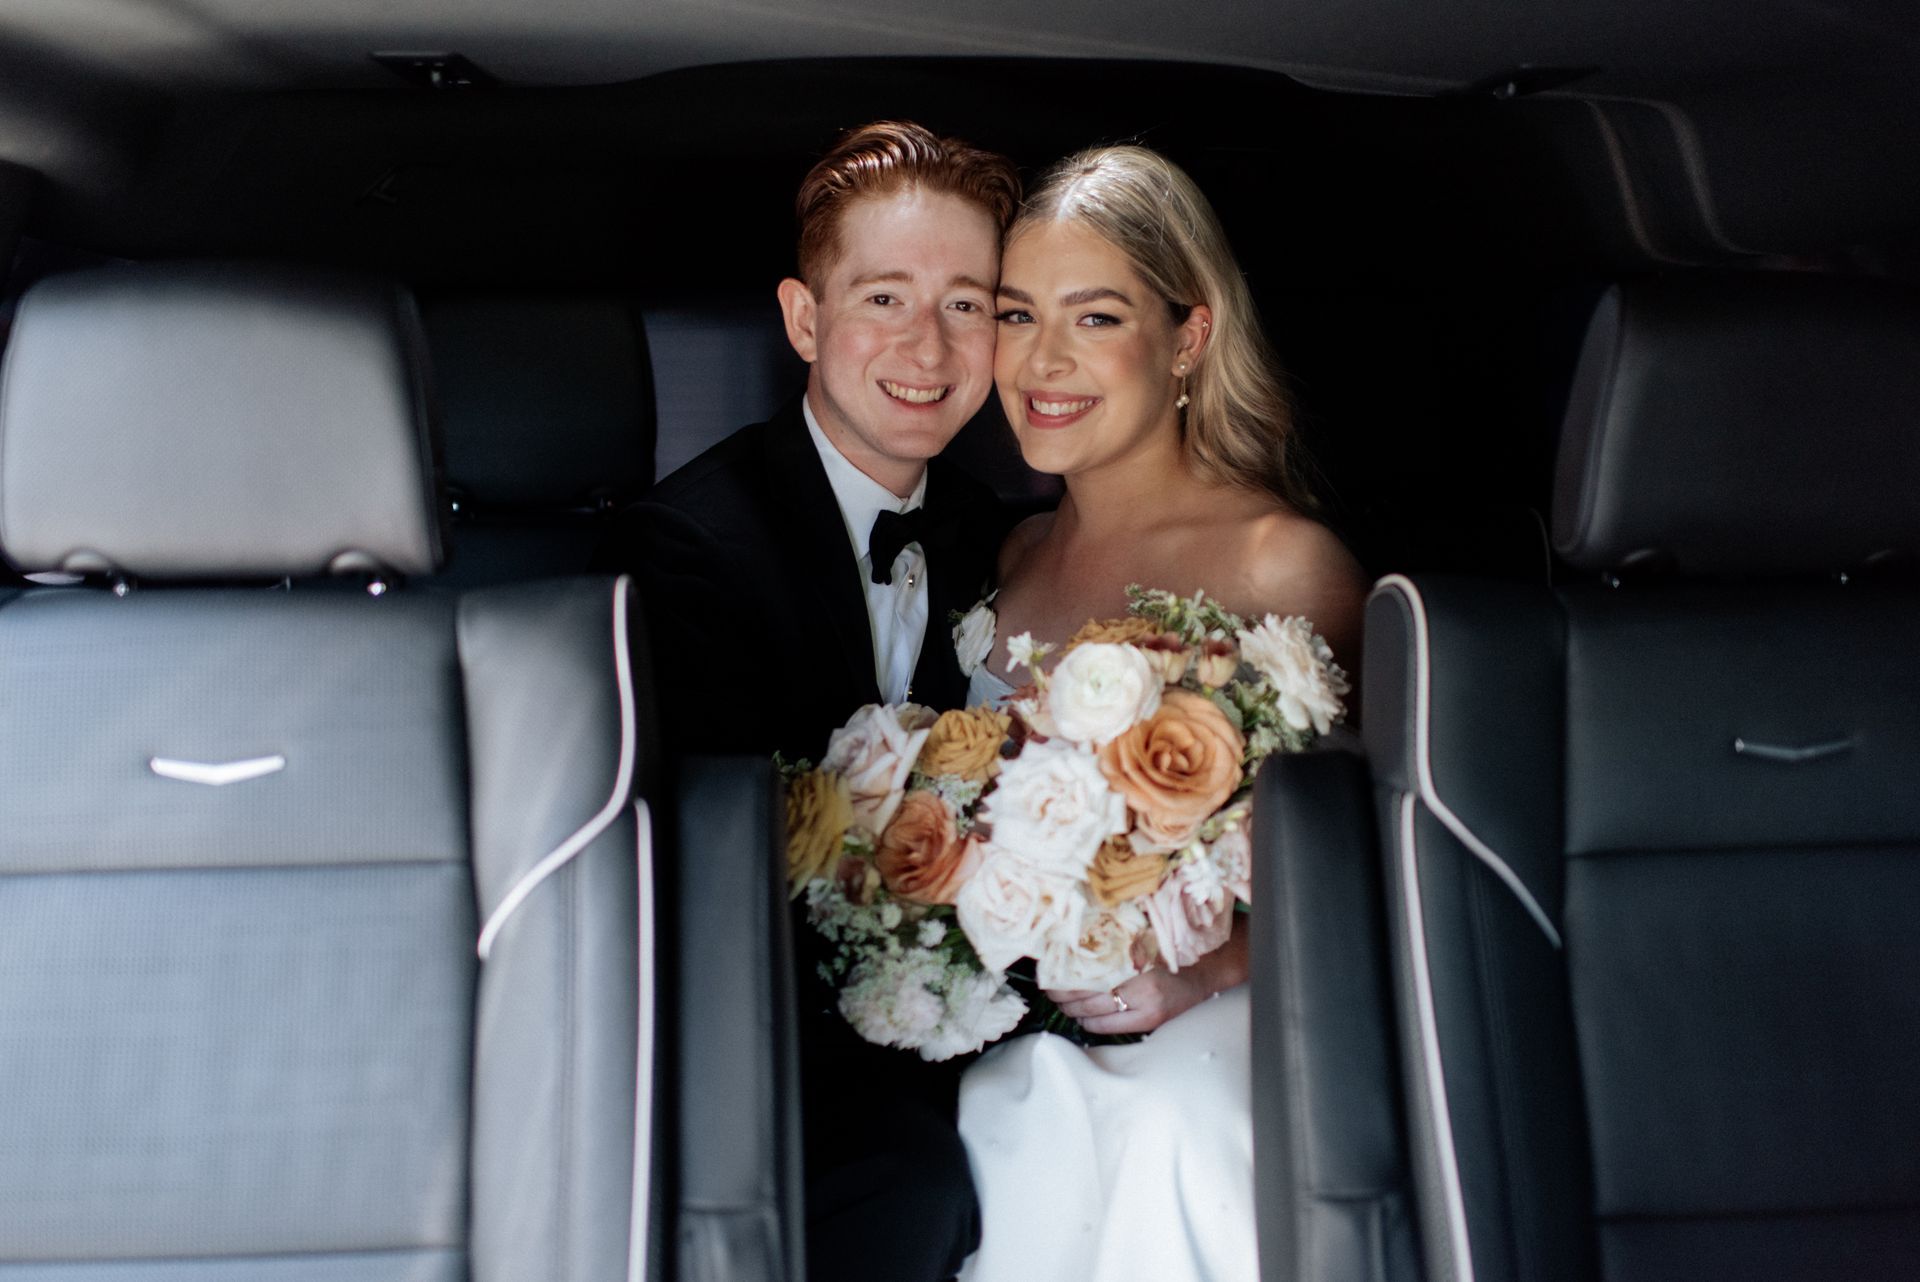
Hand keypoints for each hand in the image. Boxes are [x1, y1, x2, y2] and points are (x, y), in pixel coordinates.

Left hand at [1048, 967, 1217, 1035]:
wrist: (1202, 974)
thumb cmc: (1166, 955)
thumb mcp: (1138, 943)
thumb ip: (1111, 950)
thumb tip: (1071, 954)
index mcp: (1132, 956)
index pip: (1087, 970)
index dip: (1064, 974)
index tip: (1050, 970)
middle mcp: (1138, 981)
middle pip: (1085, 991)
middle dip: (1062, 993)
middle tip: (1049, 989)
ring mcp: (1144, 1004)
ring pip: (1092, 1011)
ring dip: (1071, 1009)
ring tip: (1061, 1003)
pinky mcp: (1148, 1021)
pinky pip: (1107, 1026)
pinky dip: (1089, 1023)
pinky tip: (1082, 1018)